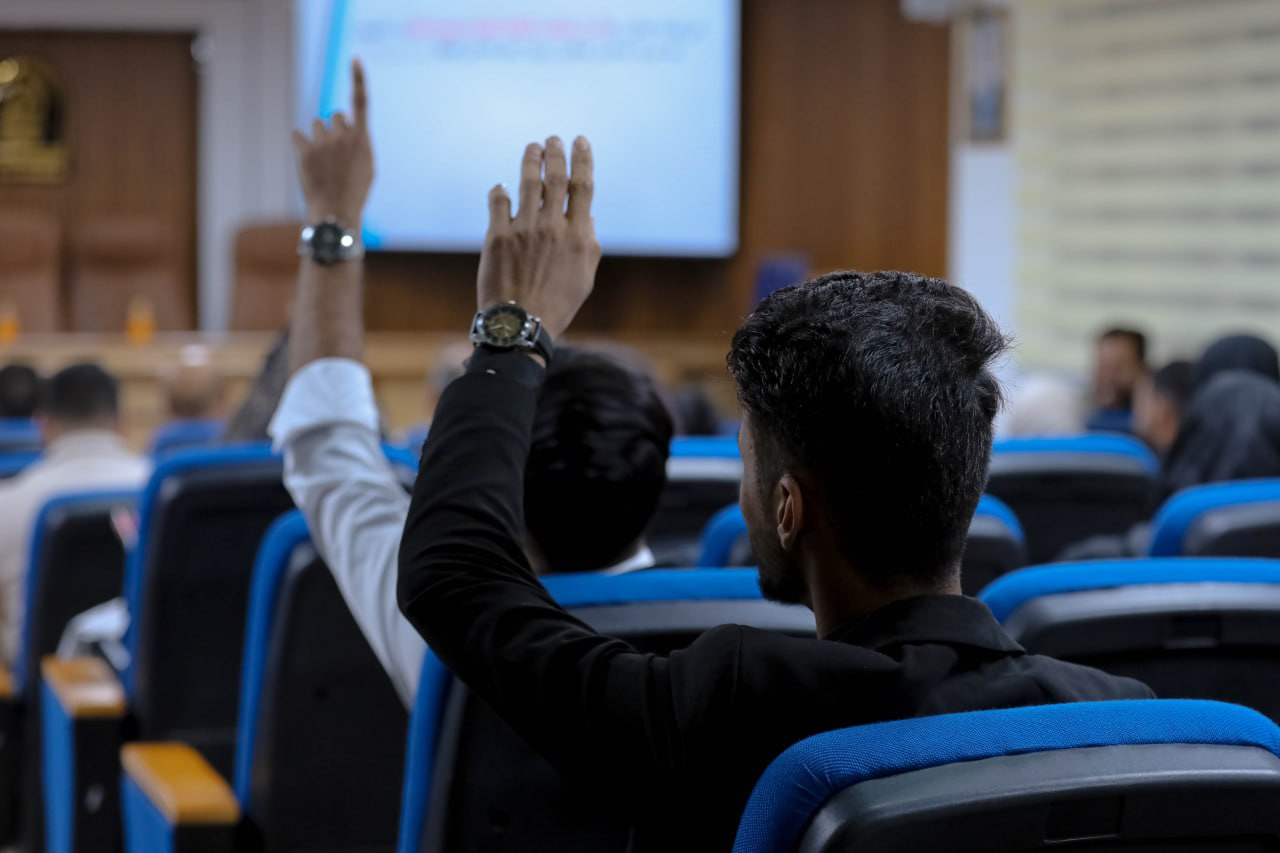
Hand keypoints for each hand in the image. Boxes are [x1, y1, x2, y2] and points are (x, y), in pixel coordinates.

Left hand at [292, 58, 373, 226]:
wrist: (336, 214)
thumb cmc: (355, 192)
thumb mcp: (367, 167)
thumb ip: (358, 142)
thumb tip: (347, 126)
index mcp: (363, 139)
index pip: (361, 101)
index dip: (358, 78)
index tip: (354, 59)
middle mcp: (343, 136)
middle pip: (335, 116)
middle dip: (334, 129)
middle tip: (335, 154)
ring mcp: (323, 143)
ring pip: (317, 125)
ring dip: (319, 138)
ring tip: (323, 163)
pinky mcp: (304, 151)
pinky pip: (297, 136)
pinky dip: (300, 145)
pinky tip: (306, 161)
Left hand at [478, 136, 600, 338]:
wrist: (521, 324)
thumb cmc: (557, 305)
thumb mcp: (585, 278)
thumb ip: (588, 245)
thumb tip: (586, 218)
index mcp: (578, 236)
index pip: (583, 187)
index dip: (583, 160)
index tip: (580, 141)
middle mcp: (552, 227)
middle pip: (555, 178)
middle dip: (556, 153)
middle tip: (553, 139)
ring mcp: (524, 230)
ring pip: (527, 183)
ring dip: (530, 161)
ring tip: (532, 148)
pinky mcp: (498, 237)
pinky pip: (498, 202)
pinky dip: (499, 191)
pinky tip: (501, 186)